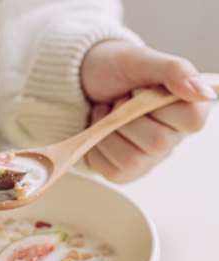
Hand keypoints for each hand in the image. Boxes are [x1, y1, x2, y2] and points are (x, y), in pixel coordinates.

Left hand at [80, 41, 215, 182]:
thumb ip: (175, 71)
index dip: (157, 104)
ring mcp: (149, 160)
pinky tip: (98, 130)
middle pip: (157, 142)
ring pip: (131, 160)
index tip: (138, 89)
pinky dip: (97, 149)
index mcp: (186, 109)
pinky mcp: (125, 173)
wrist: (82, 83)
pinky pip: (112, 172)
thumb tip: (205, 93)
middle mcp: (172, 138)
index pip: (191, 120)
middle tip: (118, 100)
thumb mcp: (141, 60)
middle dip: (127, 117)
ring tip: (106, 114)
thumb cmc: (116, 70)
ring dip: (108, 132)